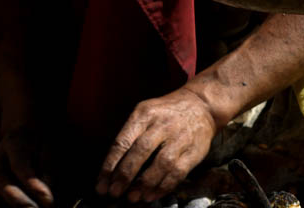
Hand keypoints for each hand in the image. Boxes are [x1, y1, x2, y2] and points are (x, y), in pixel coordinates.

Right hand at [0, 126, 54, 207]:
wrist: (21, 128)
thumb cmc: (38, 139)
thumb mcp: (48, 146)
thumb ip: (47, 167)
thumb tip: (46, 192)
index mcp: (15, 141)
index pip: (21, 166)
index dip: (32, 185)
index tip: (48, 200)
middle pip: (1, 180)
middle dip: (17, 200)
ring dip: (8, 203)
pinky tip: (8, 206)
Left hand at [95, 89, 216, 203]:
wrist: (201, 105)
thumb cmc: (167, 112)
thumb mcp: (145, 112)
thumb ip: (130, 134)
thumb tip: (112, 168)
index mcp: (145, 114)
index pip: (123, 141)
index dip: (110, 166)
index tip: (102, 184)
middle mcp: (162, 125)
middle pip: (141, 151)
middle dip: (125, 176)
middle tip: (114, 193)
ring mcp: (180, 138)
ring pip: (161, 163)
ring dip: (145, 184)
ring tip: (133, 197)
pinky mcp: (193, 151)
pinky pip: (178, 172)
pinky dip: (163, 186)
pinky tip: (152, 195)